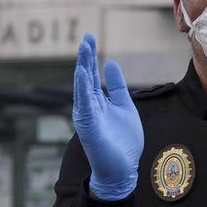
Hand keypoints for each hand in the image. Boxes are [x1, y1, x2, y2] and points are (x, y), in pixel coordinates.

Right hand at [72, 33, 142, 200]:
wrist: (123, 169)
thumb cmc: (123, 141)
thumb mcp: (124, 107)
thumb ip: (118, 87)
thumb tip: (110, 63)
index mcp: (98, 102)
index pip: (92, 75)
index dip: (91, 56)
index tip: (90, 37)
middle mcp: (89, 106)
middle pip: (85, 77)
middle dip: (85, 57)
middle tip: (86, 37)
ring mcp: (87, 115)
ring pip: (82, 87)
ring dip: (83, 67)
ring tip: (84, 50)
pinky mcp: (89, 126)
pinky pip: (84, 103)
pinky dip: (82, 88)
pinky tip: (83, 73)